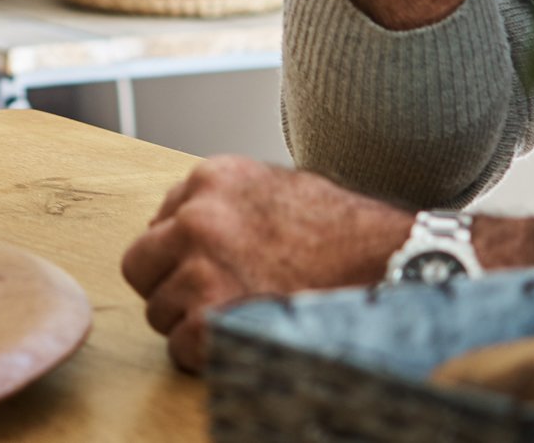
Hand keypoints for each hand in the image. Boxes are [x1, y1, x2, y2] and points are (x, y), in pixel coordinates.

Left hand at [118, 157, 411, 372]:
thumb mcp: (277, 186)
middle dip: (168, 283)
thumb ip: (224, 200)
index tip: (208, 264)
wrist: (392, 264)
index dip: (181, 250)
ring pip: (158, 309)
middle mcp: (199, 219)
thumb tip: (184, 222)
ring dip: (190, 320)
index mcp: (212, 179)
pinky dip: (205, 354)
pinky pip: (179, 346)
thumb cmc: (344, 230)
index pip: (160, 220)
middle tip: (207, 297)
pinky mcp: (213, 319)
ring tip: (240, 316)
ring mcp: (202, 269)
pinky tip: (243, 339)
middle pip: (141, 264)